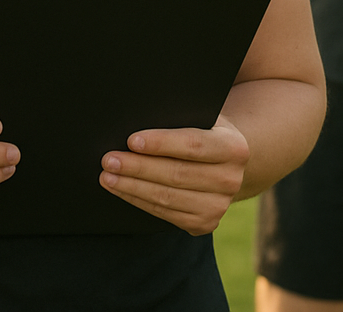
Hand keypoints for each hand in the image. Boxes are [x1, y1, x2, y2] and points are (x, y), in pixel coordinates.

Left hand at [99, 114, 249, 235]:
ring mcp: (219, 206)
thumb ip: (181, 119)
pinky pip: (165, 214)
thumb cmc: (204, 131)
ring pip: (167, 198)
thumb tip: (139, 118)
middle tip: (109, 159)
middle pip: (176, 174)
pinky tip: (122, 189)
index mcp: (234, 147)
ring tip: (108, 176)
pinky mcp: (204, 224)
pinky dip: (139, 201)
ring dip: (132, 187)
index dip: (161, 143)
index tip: (131, 140)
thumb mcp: (202, 118)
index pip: (193, 145)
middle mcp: (231, 180)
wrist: (224, 162)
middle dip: (138, 167)